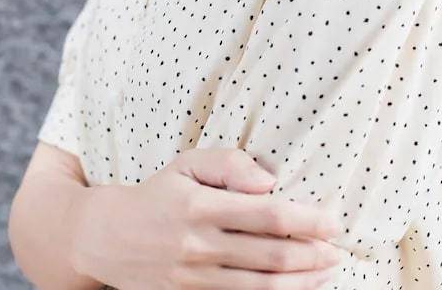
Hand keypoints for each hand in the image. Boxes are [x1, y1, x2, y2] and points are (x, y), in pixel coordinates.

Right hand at [68, 147, 345, 288]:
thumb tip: (268, 182)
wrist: (104, 236)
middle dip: (311, 255)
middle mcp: (198, 245)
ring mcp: (193, 279)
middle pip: (270, 256)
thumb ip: (229, 164)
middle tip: (336, 250)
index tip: (331, 220)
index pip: (267, 215)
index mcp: (200, 205)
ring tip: (325, 272)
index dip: (306, 220)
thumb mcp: (187, 164)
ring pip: (259, 288)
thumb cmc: (157, 193)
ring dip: (300, 283)